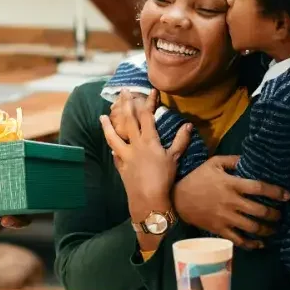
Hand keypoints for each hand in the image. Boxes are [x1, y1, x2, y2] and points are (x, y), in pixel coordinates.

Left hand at [101, 90, 191, 209]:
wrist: (148, 199)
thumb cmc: (163, 178)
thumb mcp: (175, 158)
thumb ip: (181, 140)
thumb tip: (188, 125)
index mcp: (149, 140)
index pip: (148, 116)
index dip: (149, 101)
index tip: (150, 90)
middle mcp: (135, 145)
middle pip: (128, 120)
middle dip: (126, 104)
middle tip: (122, 92)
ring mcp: (125, 155)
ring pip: (113, 136)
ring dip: (107, 125)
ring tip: (102, 116)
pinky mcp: (120, 166)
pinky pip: (114, 154)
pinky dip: (112, 148)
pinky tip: (110, 145)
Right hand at [174, 155, 289, 248]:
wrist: (178, 199)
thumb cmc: (197, 178)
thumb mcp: (214, 163)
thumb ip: (233, 161)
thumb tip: (251, 159)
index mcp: (231, 184)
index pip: (259, 188)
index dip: (275, 192)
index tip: (287, 195)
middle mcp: (231, 202)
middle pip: (260, 211)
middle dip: (275, 214)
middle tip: (281, 214)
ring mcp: (226, 218)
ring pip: (252, 227)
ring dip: (267, 230)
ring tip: (274, 229)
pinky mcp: (220, 230)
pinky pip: (239, 240)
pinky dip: (252, 244)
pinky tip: (260, 243)